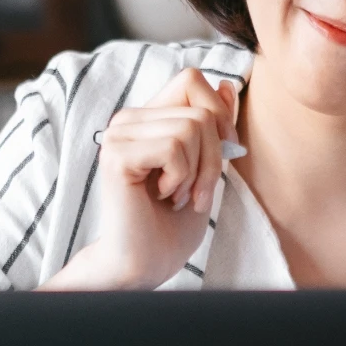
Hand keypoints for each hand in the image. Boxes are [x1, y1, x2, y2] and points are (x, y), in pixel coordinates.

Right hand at [44, 69, 238, 290]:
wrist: (145, 264)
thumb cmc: (172, 224)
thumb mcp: (206, 166)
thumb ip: (213, 126)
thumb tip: (229, 85)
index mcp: (147, 118)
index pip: (192, 81)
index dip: (218, 115)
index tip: (220, 157)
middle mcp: (128, 120)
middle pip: (200, 110)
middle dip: (214, 158)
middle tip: (196, 193)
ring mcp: (119, 135)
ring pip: (191, 128)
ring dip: (197, 173)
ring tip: (178, 196)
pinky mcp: (116, 155)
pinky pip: (174, 147)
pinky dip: (181, 178)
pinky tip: (163, 197)